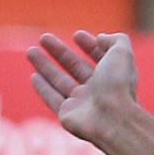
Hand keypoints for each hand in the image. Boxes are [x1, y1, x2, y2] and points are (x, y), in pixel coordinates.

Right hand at [27, 30, 141, 145]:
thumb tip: (101, 38)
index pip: (100, 58)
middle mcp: (98, 90)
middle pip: (75, 67)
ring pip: (60, 81)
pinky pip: (52, 99)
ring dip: (45, 66)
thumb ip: (116, 39)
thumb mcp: (122, 53)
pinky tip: (34, 76)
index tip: (77, 35)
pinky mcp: (67, 115)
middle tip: (44, 37)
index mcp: (113, 76)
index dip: (90, 46)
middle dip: (60, 52)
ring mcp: (82, 104)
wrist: (112, 119)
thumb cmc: (118, 85)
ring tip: (31, 50)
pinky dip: (43, 88)